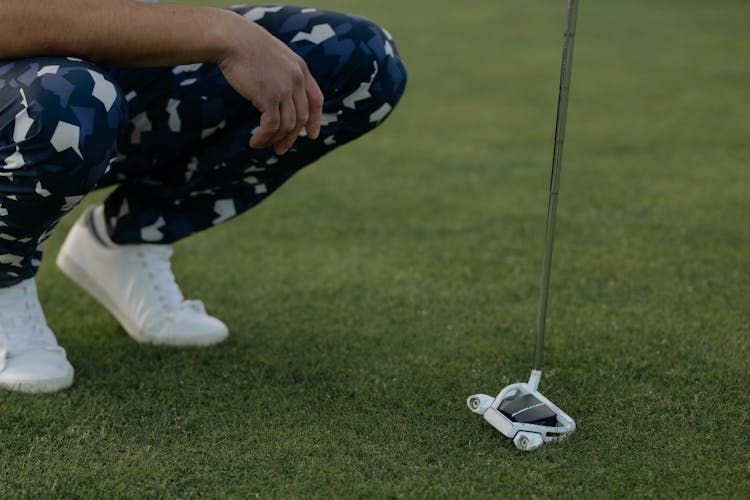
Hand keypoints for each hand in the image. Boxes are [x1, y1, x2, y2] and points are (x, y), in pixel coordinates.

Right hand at [217, 14, 322, 154]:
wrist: (232, 39)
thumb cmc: (245, 46)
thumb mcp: (272, 57)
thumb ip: (281, 74)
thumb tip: (277, 96)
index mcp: (300, 69)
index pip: (316, 99)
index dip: (316, 120)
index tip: (312, 135)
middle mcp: (297, 80)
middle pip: (301, 117)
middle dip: (291, 137)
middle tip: (280, 149)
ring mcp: (285, 89)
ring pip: (286, 125)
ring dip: (274, 139)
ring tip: (261, 144)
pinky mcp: (269, 97)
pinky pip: (271, 126)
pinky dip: (264, 137)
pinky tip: (254, 142)